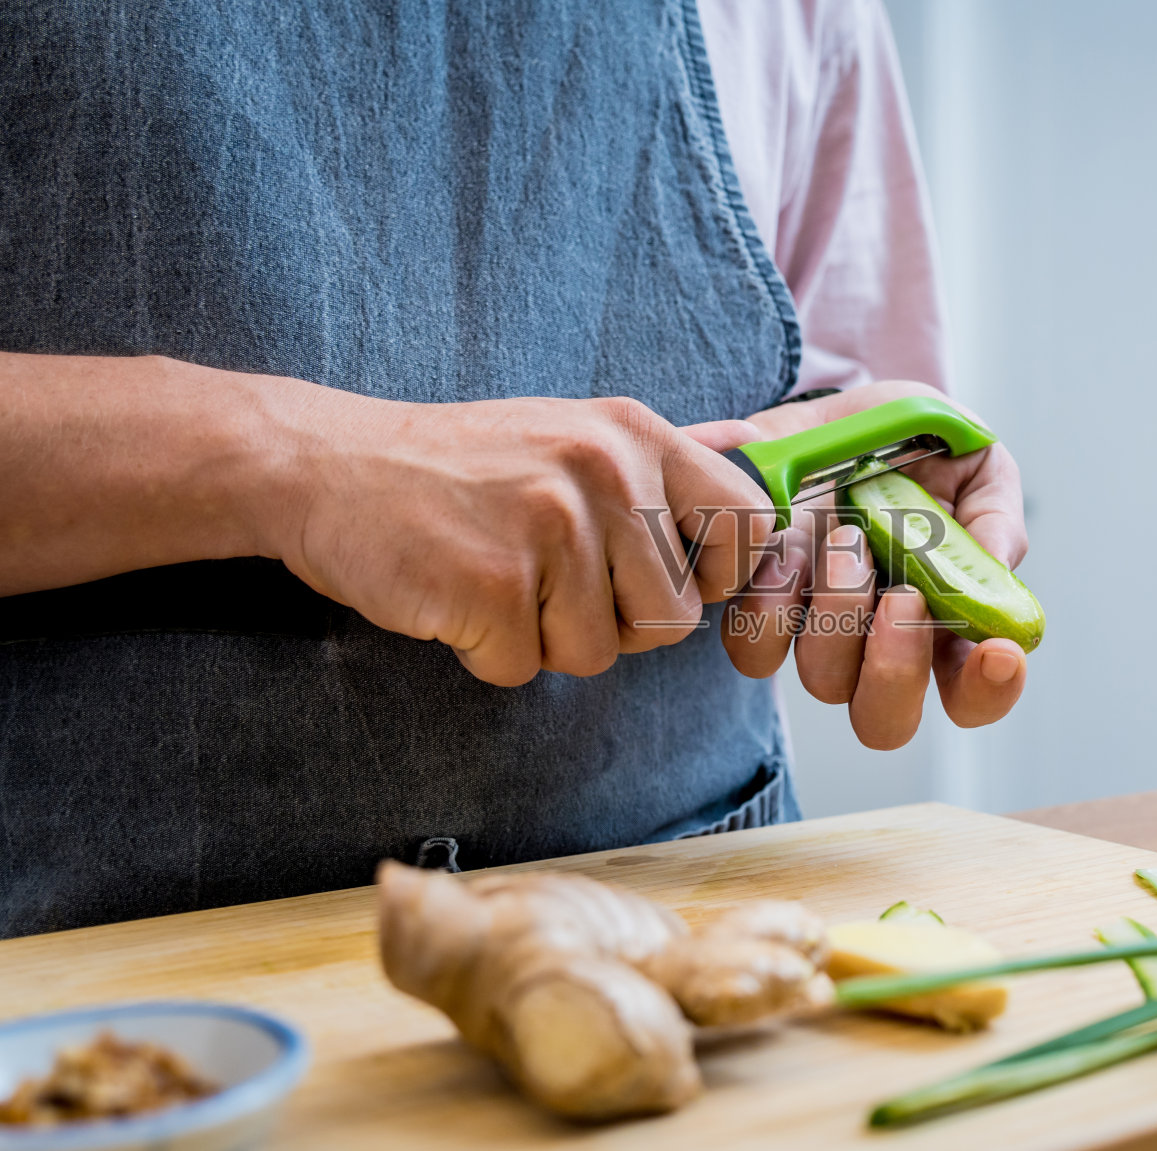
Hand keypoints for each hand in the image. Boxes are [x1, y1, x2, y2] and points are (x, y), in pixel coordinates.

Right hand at [275, 389, 771, 685]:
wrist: (329, 465)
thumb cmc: (461, 466)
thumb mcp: (573, 436)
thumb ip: (662, 464)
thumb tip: (754, 454)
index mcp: (636, 437)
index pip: (749, 526)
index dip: (717, 575)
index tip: (663, 576)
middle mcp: (605, 474)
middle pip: (673, 619)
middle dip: (614, 624)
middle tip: (546, 580)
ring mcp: (548, 528)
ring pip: (597, 655)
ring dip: (542, 640)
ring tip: (495, 577)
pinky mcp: (491, 584)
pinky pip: (523, 669)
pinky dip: (486, 654)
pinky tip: (456, 597)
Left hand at [697, 381, 1028, 749]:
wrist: (832, 414)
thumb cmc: (909, 445)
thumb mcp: (972, 460)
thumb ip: (993, 516)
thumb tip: (996, 567)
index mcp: (944, 621)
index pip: (973, 695)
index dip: (987, 691)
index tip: (996, 652)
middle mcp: (879, 645)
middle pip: (885, 720)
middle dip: (896, 669)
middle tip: (903, 598)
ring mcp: (818, 632)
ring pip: (824, 680)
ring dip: (840, 613)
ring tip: (847, 538)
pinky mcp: (760, 608)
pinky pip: (757, 647)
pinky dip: (772, 604)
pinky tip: (790, 550)